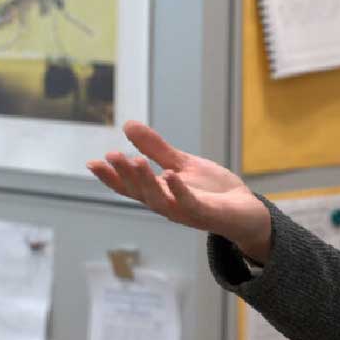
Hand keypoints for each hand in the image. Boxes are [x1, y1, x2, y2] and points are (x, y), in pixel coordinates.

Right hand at [86, 121, 271, 262]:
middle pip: (140, 192)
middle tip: (110, 156)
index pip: (130, 187)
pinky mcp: (207, 214)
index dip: (111, 177)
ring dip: (146, 182)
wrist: (247, 210)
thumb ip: (156, 149)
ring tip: (135, 161)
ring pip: (160, 200)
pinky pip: (189, 204)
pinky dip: (179, 192)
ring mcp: (186, 212)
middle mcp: (168, 206)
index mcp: (160, 193)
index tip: (92, 162)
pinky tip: (170, 175)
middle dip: (125, 175)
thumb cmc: (213, 190)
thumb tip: (128, 125)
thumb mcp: (181, 164)